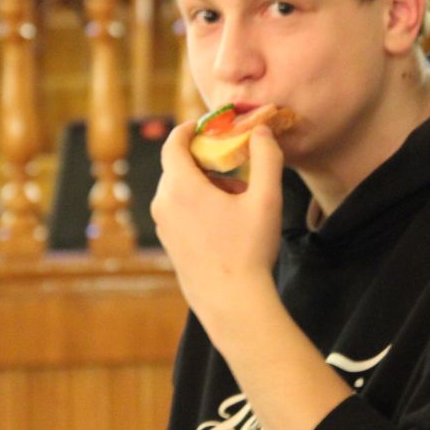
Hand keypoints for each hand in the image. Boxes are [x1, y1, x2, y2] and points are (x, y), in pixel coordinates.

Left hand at [150, 122, 285, 324]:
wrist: (232, 303)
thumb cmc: (248, 250)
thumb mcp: (266, 198)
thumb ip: (266, 157)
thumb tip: (260, 131)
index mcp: (181, 186)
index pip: (174, 142)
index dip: (191, 129)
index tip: (210, 125)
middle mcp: (164, 203)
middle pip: (178, 166)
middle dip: (206, 159)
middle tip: (236, 166)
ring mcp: (163, 226)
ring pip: (179, 189)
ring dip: (204, 184)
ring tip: (237, 199)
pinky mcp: (168, 244)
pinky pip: (178, 211)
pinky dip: (198, 204)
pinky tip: (227, 222)